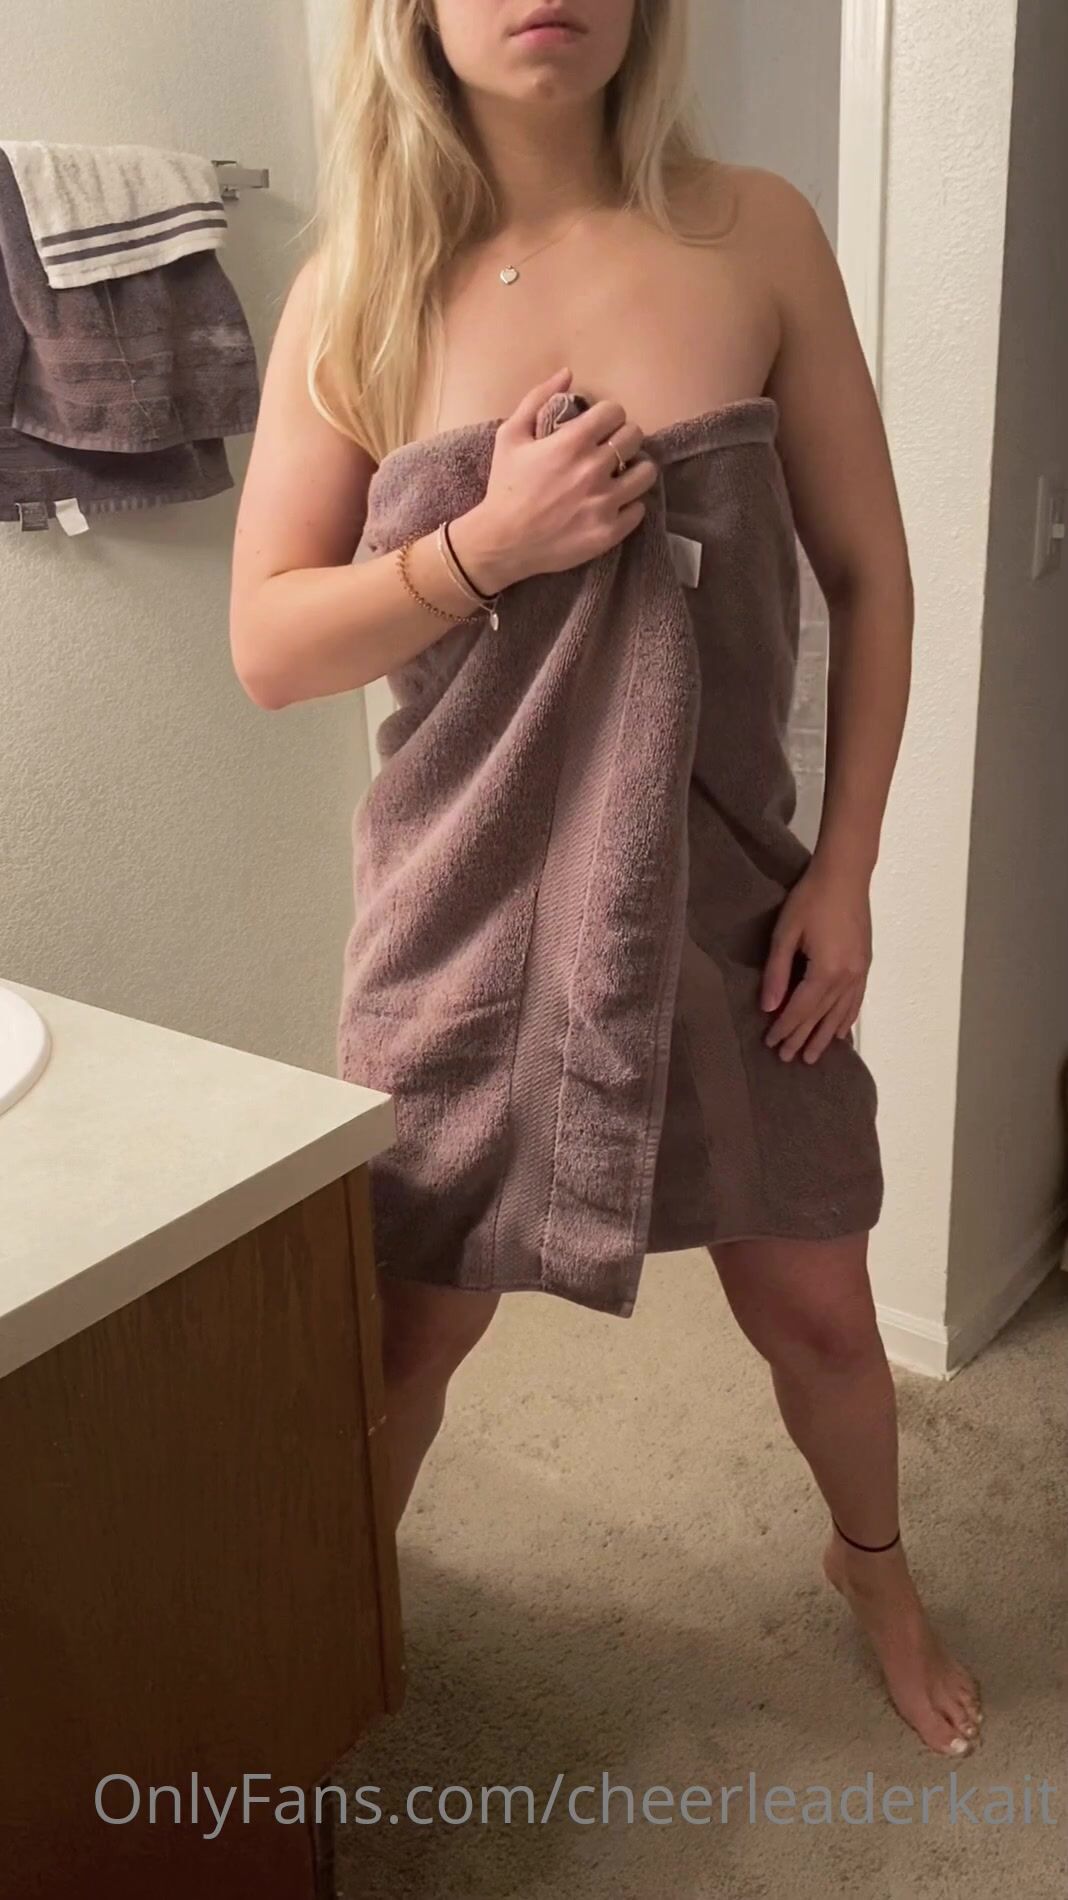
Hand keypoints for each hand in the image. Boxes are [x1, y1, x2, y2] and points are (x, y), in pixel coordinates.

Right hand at [450, 368, 659, 591]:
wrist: (502, 542)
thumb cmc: (505, 486)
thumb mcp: (510, 436)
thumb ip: (537, 399)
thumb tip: (568, 373)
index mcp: (572, 443)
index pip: (615, 412)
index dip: (609, 416)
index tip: (601, 426)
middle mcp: (593, 470)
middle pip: (634, 438)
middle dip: (624, 438)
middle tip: (612, 449)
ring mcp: (604, 503)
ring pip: (646, 473)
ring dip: (636, 470)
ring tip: (622, 474)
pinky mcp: (609, 531)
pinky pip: (639, 509)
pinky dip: (630, 504)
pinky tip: (615, 503)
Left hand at [761, 859, 872, 1063]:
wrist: (846, 875)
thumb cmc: (810, 899)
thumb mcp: (785, 933)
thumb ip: (777, 972)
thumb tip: (769, 1007)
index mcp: (826, 972)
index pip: (801, 1010)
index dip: (785, 1028)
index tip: (771, 1044)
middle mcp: (848, 979)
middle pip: (821, 1016)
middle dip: (803, 1038)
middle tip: (788, 1059)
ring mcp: (860, 973)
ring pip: (841, 1013)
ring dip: (826, 1036)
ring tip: (814, 1056)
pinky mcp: (865, 964)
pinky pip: (856, 1001)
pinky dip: (847, 1019)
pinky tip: (841, 1031)